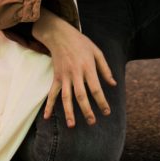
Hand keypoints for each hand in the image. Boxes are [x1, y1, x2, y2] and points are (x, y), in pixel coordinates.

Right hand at [32, 9, 115, 127]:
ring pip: (66, 97)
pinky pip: (52, 93)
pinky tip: (46, 116)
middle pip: (81, 95)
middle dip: (86, 110)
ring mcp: (64, 76)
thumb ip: (105, 69)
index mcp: (88, 67)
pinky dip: (48, 105)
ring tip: (72, 125)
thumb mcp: (97, 52)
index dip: (102, 101)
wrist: (60, 35)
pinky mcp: (56, 76)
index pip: (96, 88)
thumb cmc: (81, 43)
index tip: (106, 112)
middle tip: (92, 122)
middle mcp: (76, 73)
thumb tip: (113, 84)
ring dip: (68, 112)